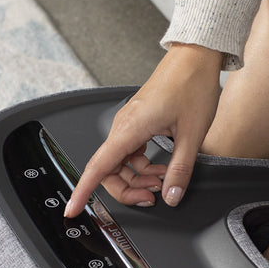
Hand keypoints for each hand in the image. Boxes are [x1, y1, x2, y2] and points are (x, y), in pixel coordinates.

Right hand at [64, 44, 222, 216]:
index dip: (83, 192)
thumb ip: (180, 171)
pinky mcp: (138, 123)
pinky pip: (132, 153)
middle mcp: (124, 126)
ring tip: (164, 181)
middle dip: (128, 190)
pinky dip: (144, 167)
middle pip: (109, 171)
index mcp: (130, 128)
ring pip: (121, 164)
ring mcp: (130, 124)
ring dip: (139, 179)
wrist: (195, 58)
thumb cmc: (191, 85)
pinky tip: (163, 169)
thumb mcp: (192, 136)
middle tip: (152, 198)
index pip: (98, 168)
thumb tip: (171, 196)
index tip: (73, 210)